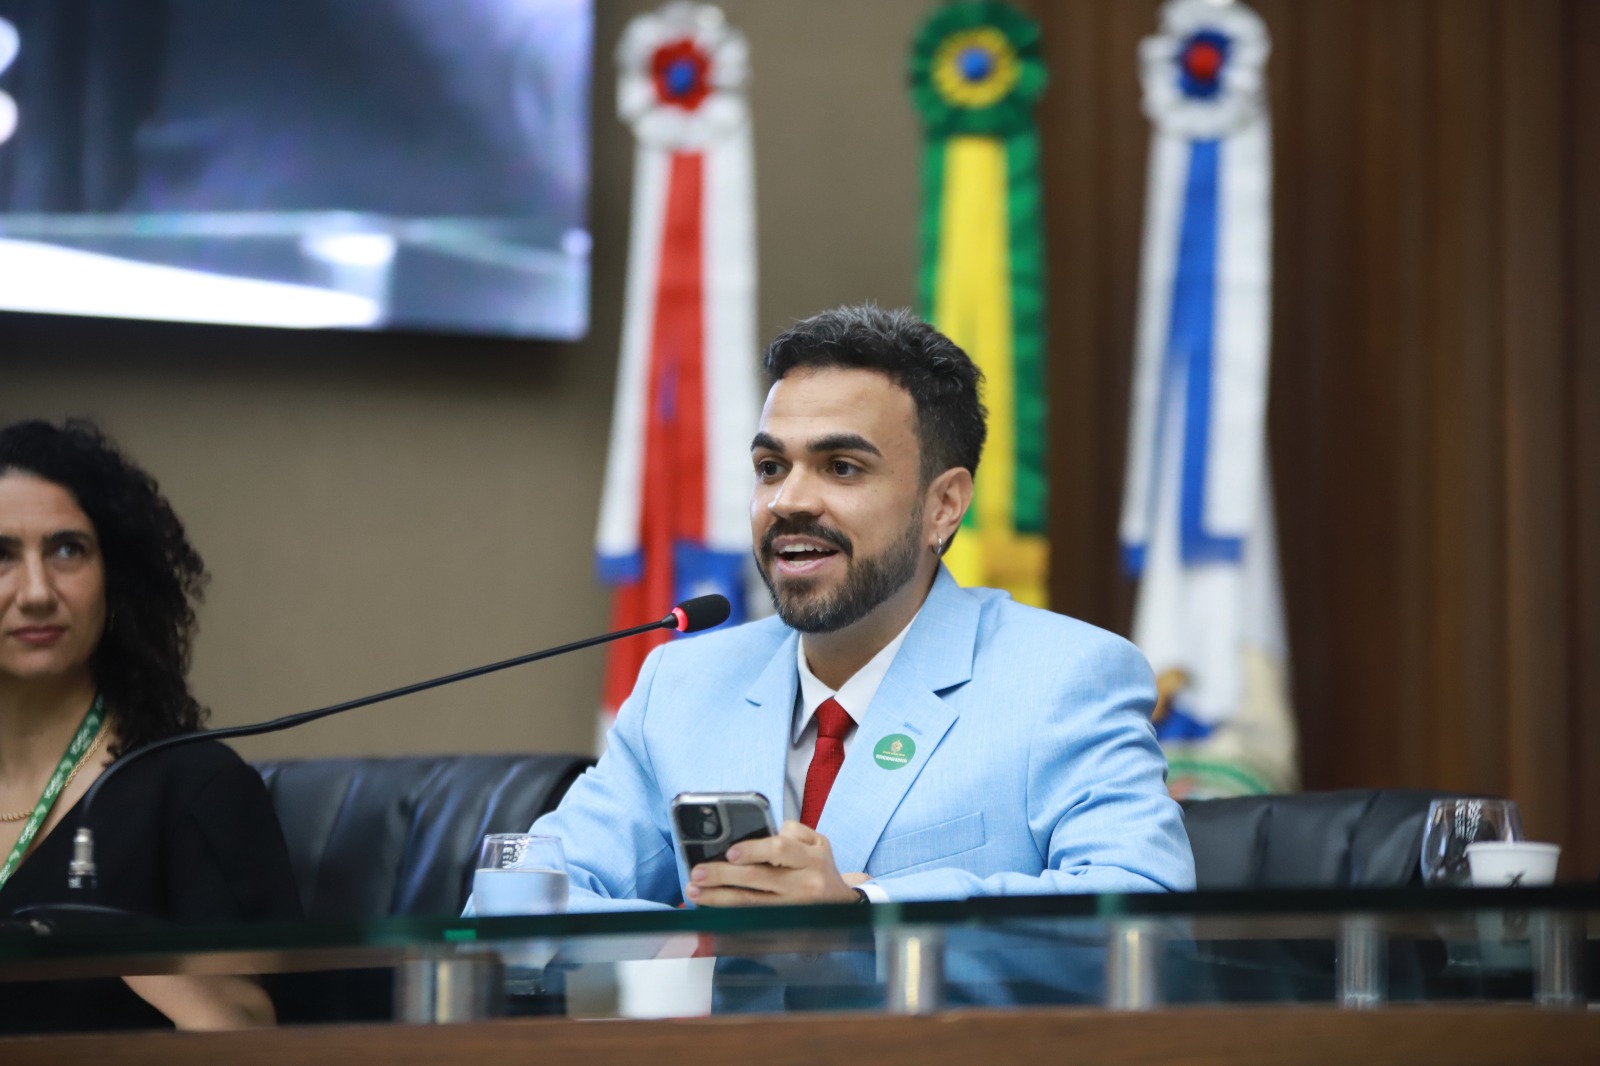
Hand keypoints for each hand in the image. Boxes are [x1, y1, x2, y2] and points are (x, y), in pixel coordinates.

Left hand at [686, 821, 860, 905]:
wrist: (843, 907)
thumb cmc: (820, 868)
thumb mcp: (817, 842)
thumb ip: (791, 832)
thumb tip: (756, 835)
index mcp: (812, 858)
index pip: (780, 850)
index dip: (754, 850)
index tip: (730, 852)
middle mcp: (804, 885)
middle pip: (758, 880)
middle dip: (723, 876)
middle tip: (698, 874)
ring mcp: (794, 910)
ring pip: (751, 905)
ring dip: (719, 898)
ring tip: (696, 891)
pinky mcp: (786, 927)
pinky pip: (753, 922)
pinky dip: (730, 917)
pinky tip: (712, 911)